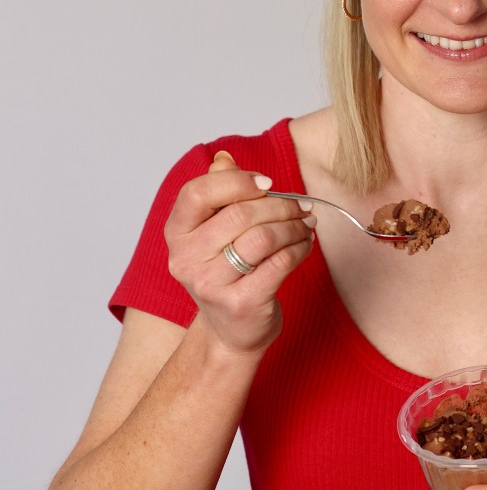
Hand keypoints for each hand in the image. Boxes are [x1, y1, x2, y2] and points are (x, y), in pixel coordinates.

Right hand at [164, 151, 315, 355]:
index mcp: (177, 233)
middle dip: (279, 205)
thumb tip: (224, 157)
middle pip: (240, 215)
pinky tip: (305, 244)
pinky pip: (280, 263)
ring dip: (294, 226)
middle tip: (301, 205)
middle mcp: (186, 259)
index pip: (197, 193)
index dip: (236, 182)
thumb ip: (219, 193)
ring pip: (263, 238)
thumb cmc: (227, 272)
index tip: (268, 183)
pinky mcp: (241, 304)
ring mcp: (211, 285)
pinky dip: (300, 248)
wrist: (231, 332)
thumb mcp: (215, 232)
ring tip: (307, 224)